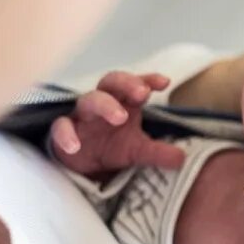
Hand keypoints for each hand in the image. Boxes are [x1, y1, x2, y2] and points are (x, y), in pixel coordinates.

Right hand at [50, 71, 184, 177]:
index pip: (136, 84)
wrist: (83, 164)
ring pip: (89, 100)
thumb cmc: (112, 146)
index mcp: (124, 102)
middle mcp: (103, 103)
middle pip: (111, 82)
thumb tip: (182, 160)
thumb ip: (159, 153)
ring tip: (120, 117)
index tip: (164, 82)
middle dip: (127, 83)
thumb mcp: (138, 151)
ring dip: (104, 105)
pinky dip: (66, 134)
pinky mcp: (63, 131)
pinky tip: (75, 146)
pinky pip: (61, 126)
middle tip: (143, 93)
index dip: (148, 79)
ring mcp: (82, 116)